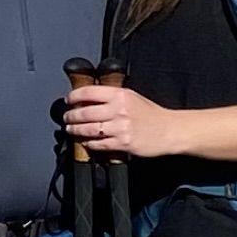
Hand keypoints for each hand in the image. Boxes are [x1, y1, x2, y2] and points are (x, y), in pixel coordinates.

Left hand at [55, 76, 171, 158]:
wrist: (169, 130)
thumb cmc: (151, 114)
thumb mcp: (132, 97)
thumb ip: (112, 97)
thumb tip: (88, 98)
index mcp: (120, 95)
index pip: (89, 92)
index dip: (74, 96)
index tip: (68, 100)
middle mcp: (119, 110)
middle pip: (84, 113)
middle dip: (71, 116)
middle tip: (67, 118)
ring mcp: (121, 128)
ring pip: (89, 130)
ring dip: (76, 130)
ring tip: (71, 130)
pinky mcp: (123, 143)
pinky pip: (99, 144)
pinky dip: (89, 143)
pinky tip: (86, 142)